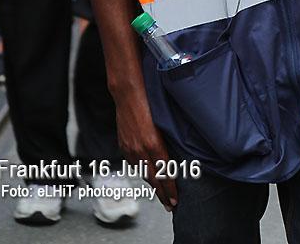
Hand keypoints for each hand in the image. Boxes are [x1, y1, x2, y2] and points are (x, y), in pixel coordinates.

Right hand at [114, 88, 177, 210]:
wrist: (128, 94)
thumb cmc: (149, 102)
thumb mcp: (162, 122)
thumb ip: (166, 141)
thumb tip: (173, 156)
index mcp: (153, 144)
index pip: (164, 174)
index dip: (170, 189)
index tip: (175, 200)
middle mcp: (141, 150)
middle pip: (153, 179)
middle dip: (162, 194)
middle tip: (170, 206)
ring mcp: (130, 149)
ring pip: (143, 173)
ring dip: (152, 185)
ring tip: (160, 194)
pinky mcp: (123, 145)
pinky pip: (134, 164)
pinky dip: (142, 172)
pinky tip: (147, 175)